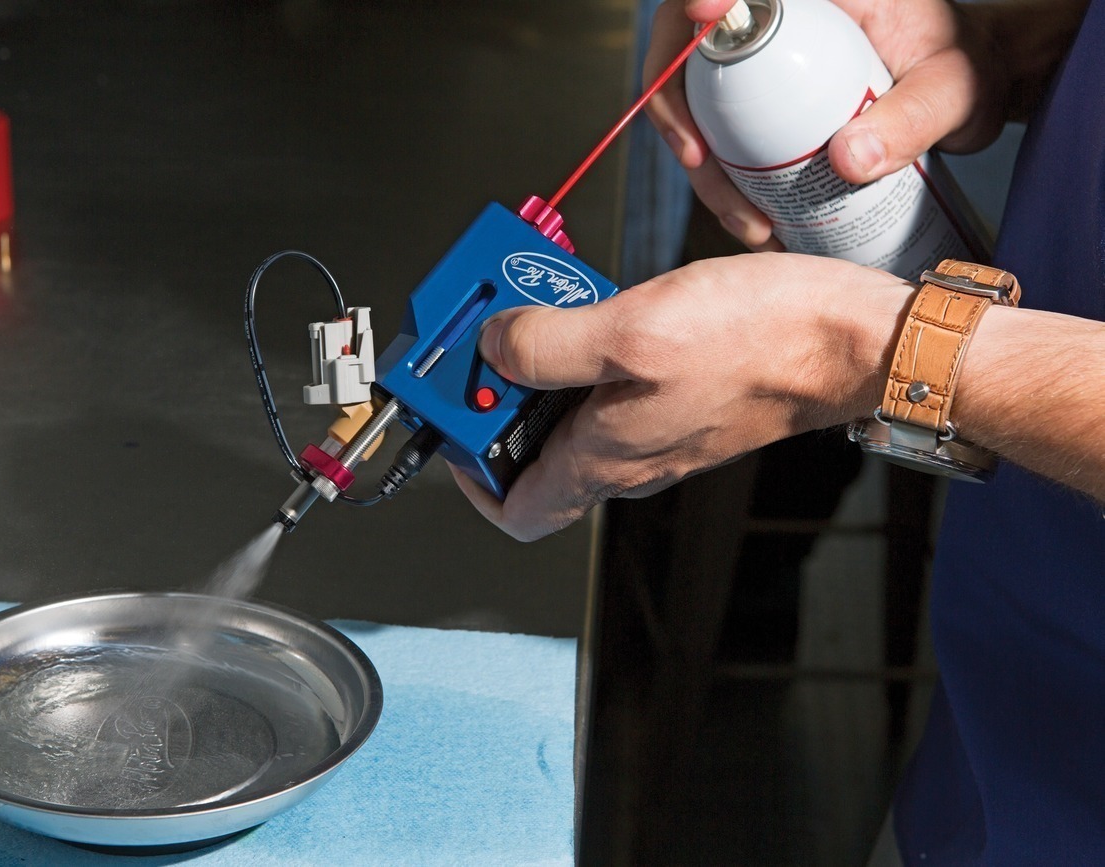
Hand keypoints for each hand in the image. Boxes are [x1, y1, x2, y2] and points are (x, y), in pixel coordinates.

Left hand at [451, 253, 913, 540]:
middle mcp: (629, 456)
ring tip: (540, 308)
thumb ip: (546, 346)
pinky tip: (598, 305)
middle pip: (536, 453)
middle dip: (502, 399)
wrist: (854, 337)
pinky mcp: (685, 396)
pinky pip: (615, 387)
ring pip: (574, 414)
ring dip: (546, 368)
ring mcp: (659, 428)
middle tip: (493, 340)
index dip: (469, 474)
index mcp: (605, 459)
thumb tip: (493, 349)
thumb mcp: (631, 330)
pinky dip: (592, 352)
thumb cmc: (763, 341)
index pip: (515, 509)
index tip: (454, 423)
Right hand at [643, 0, 1008, 249]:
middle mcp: (779, 17)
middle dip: (676, 104)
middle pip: (687, 44)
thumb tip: (847, 161)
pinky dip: (724, 183)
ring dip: (702, 165)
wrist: (974, 87)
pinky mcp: (759, 103)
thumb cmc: (970, 67)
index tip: (702, 13)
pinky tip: (755, 222)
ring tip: (749, 222)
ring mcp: (762, 62)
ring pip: (694, 101)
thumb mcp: (955, 89)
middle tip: (697, 159)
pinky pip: (718, 136)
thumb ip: (914, 117)